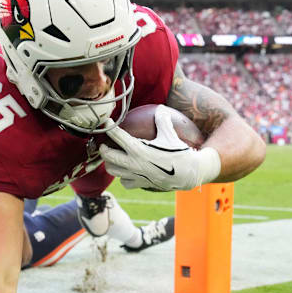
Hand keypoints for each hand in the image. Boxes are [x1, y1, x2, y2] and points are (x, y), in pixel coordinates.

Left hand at [99, 105, 220, 190]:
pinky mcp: (141, 183)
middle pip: (108, 156)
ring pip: (113, 170)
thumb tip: (160, 108)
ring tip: (112, 158)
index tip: (107, 122)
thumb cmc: (179, 153)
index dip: (110, 128)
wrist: (188, 174)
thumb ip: (162, 121)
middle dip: (103, 149)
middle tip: (104, 144)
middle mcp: (133, 163)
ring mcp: (136, 175)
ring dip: (110, 164)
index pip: (118, 137)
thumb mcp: (170, 135)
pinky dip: (123, 177)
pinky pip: (125, 182)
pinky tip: (127, 172)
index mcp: (138, 150)